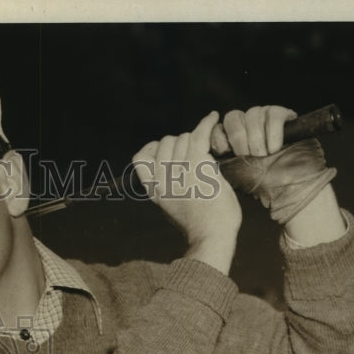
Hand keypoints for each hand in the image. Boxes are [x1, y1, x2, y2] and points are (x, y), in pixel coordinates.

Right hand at [133, 111, 240, 273]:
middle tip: (195, 153)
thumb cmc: (200, 224)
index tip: (169, 153)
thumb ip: (167, 185)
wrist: (212, 237)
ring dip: (195, 139)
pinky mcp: (198, 167)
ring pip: (183, 138)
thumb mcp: (173, 205)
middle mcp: (162, 179)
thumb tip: (172, 161)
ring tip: (206, 148)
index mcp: (153, 190)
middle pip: (165, 143)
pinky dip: (206, 123)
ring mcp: (179, 172)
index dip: (154, 148)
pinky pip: (198, 135)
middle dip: (180, 143)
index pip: (140, 157)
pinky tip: (213, 116)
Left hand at [215, 106, 339, 230]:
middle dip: (238, 138)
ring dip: (256, 138)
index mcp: (231, 138)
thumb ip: (213, 163)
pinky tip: (274, 148)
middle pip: (233, 117)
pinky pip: (274, 114)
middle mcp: (247, 125)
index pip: (217, 126)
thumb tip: (196, 155)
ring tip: (263, 155)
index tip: (223, 152)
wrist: (290, 189)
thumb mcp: (229, 175)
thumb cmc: (259, 185)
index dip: (217, 136)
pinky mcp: (285, 116)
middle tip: (246, 156)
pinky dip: (273, 132)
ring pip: (253, 114)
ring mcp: (266, 119)